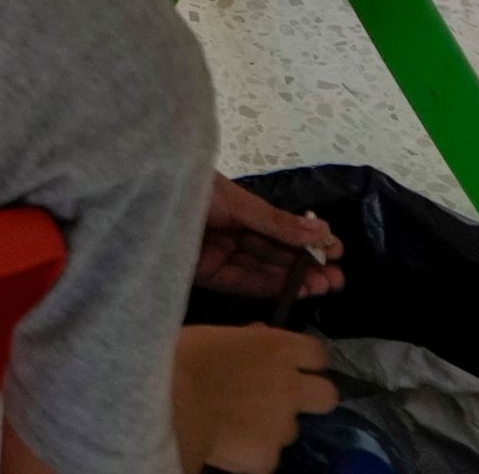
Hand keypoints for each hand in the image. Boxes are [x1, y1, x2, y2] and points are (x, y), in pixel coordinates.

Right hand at [172, 324, 335, 473]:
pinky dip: (248, 452)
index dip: (305, 360)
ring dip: (269, 426)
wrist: (168, 405)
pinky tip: (223, 443)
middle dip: (310, 397)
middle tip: (281, 399)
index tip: (289, 363)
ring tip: (234, 424)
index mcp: (277, 349)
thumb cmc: (178, 358)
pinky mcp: (268, 458)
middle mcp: (290, 388)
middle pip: (327, 395)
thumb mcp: (215, 336)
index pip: (317, 353)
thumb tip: (257, 338)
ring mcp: (282, 426)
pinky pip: (264, 456)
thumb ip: (246, 341)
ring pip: (289, 429)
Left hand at [198, 176, 343, 303]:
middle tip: (337, 278)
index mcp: (235, 208)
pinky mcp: (205, 275)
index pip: (276, 230)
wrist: (142, 202)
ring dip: (294, 280)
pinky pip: (242, 282)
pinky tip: (299, 290)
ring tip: (326, 286)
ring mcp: (216, 254)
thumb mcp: (236, 201)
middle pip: (272, 254)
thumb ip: (277, 222)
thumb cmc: (191, 189)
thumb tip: (322, 230)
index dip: (305, 242)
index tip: (336, 251)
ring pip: (262, 271)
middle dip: (306, 266)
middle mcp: (228, 233)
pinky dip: (271, 287)